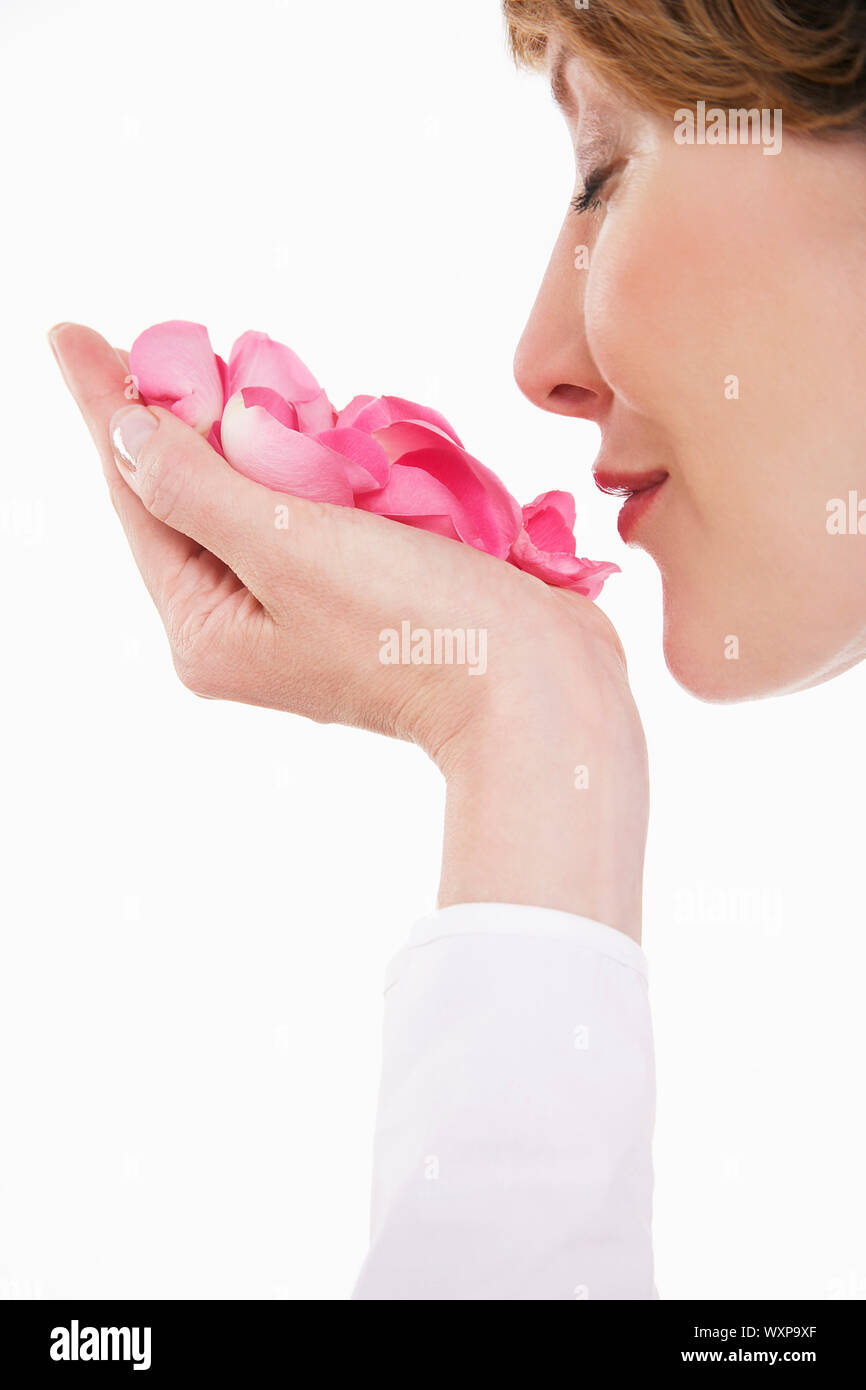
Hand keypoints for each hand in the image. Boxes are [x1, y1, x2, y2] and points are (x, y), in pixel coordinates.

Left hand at [51, 323, 647, 939]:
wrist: (541, 690)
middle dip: (194, 416)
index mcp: (209, 627)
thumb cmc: (414, 626)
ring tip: (263, 378)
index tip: (70, 331)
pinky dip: (325, 464)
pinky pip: (321, 509)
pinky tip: (336, 429)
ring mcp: (307, 608)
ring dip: (269, 434)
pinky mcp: (364, 589)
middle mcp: (247, 622)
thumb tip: (123, 431)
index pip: (141, 496)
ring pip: (264, 494)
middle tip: (185, 340)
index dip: (108, 407)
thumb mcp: (287, 547)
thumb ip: (196, 485)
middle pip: (195, 494)